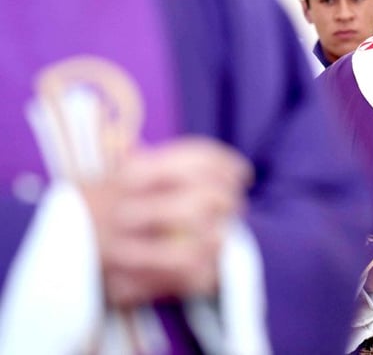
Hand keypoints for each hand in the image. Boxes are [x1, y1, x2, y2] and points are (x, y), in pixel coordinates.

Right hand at [81, 136, 252, 306]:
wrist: (54, 235)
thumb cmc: (109, 197)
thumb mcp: (130, 168)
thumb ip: (175, 164)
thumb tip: (231, 169)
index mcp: (130, 175)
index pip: (191, 163)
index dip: (226, 166)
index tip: (241, 174)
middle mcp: (125, 211)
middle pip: (197, 205)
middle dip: (226, 203)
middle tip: (233, 204)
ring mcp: (122, 252)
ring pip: (190, 252)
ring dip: (216, 241)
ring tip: (221, 235)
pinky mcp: (123, 286)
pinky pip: (177, 286)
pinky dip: (202, 275)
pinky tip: (208, 265)